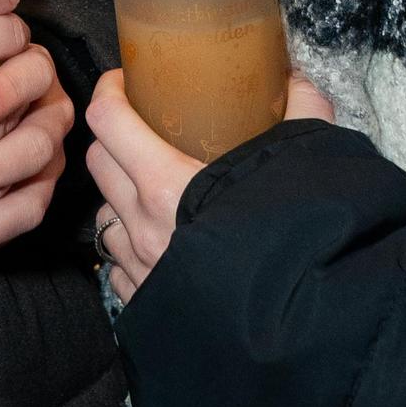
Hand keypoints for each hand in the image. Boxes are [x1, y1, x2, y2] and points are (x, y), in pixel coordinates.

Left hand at [86, 69, 332, 303]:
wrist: (307, 325)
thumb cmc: (301, 239)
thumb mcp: (306, 159)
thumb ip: (302, 109)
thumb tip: (296, 81)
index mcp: (167, 185)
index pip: (108, 122)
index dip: (110, 93)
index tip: (125, 82)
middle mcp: (143, 227)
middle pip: (98, 162)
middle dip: (113, 138)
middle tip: (142, 129)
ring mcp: (140, 269)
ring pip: (106, 215)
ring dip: (120, 197)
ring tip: (153, 191)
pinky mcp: (147, 304)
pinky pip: (119, 266)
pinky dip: (131, 247)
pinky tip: (160, 243)